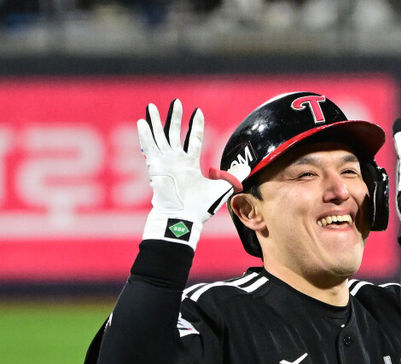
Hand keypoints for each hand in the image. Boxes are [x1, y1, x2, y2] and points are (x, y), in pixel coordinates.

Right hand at [138, 99, 238, 248]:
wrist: (184, 217)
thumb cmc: (201, 207)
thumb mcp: (221, 188)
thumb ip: (233, 176)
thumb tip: (249, 167)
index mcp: (191, 164)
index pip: (195, 140)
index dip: (196, 126)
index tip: (198, 112)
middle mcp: (177, 160)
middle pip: (175, 133)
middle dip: (175, 118)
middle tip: (176, 102)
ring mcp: (165, 162)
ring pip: (160, 137)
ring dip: (156, 121)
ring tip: (152, 106)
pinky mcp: (156, 166)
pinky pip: (150, 147)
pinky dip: (146, 135)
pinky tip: (143, 122)